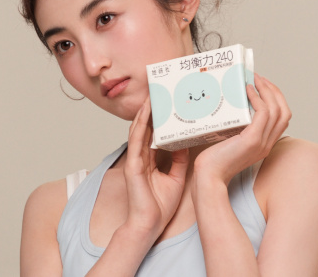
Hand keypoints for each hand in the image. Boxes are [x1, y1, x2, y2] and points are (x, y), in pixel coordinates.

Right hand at [123, 97, 189, 239]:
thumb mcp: (176, 177)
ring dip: (144, 113)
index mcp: (149, 160)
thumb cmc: (160, 206)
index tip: (165, 102)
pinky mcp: (132, 166)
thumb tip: (185, 143)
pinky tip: (145, 114)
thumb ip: (179, 160)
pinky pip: (136, 141)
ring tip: (151, 96)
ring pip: (138, 130)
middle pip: (145, 128)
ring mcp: (135, 160)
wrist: (149, 225)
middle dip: (150, 110)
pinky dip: (140, 126)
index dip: (158, 117)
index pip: (153, 133)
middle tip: (158, 92)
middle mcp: (140, 157)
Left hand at [194, 73, 290, 184]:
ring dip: (267, 90)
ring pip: (277, 110)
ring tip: (255, 79)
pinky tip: (247, 90)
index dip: (276, 99)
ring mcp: (261, 143)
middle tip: (260, 79)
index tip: (263, 86)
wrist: (209, 178)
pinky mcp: (252, 140)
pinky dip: (258, 98)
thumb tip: (232, 109)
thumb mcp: (230, 142)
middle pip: (284, 112)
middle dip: (275, 91)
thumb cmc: (214, 161)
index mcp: (264, 145)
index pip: (282, 118)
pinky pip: (263, 113)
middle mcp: (267, 144)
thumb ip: (237, 129)